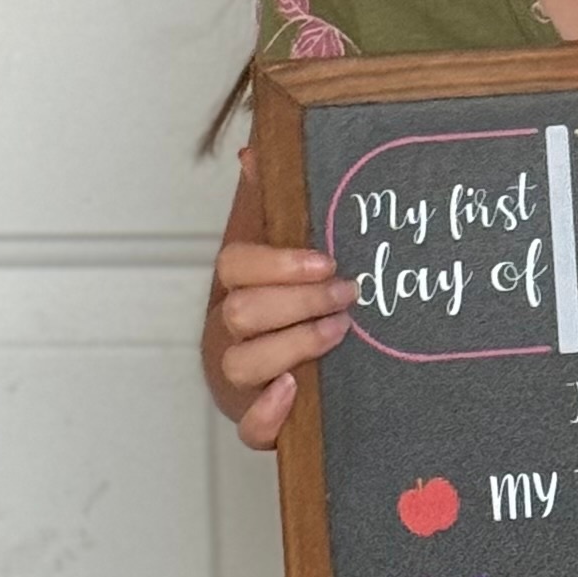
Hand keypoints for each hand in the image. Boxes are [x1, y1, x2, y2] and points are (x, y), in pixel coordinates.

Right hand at [207, 146, 355, 449]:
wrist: (280, 369)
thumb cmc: (278, 302)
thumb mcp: (273, 246)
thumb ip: (266, 201)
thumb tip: (256, 148)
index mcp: (234, 286)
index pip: (235, 264)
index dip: (278, 263)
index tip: (325, 260)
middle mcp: (229, 331)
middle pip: (242, 313)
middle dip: (300, 301)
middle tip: (349, 294)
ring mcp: (240, 377)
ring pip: (243, 364)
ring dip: (294, 346)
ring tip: (338, 334)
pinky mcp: (256, 420)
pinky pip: (250, 428)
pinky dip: (270, 415)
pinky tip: (294, 393)